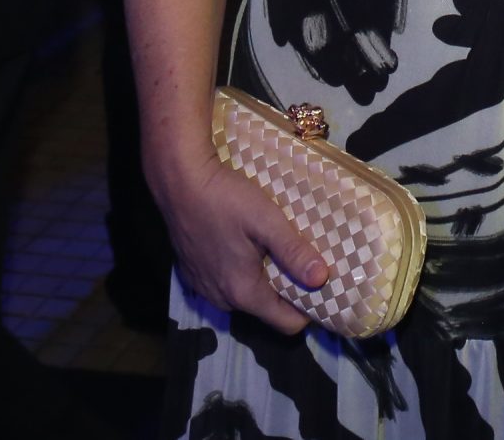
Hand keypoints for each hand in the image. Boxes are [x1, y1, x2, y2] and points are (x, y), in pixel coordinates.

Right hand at [152, 150, 327, 334]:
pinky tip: (247, 245)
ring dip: (264, 279)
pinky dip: (241, 270)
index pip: (287, 324)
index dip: (310, 308)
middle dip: (289, 290)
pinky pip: (226, 282)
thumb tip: (322, 279)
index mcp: (243, 292)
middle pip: (267, 309)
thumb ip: (294, 251)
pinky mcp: (193, 272)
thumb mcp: (267, 221)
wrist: (179, 181)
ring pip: (246, 295)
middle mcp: (221, 299)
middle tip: (305, 260)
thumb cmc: (226, 199)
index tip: (324, 286)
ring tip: (279, 250)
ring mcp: (204, 287)